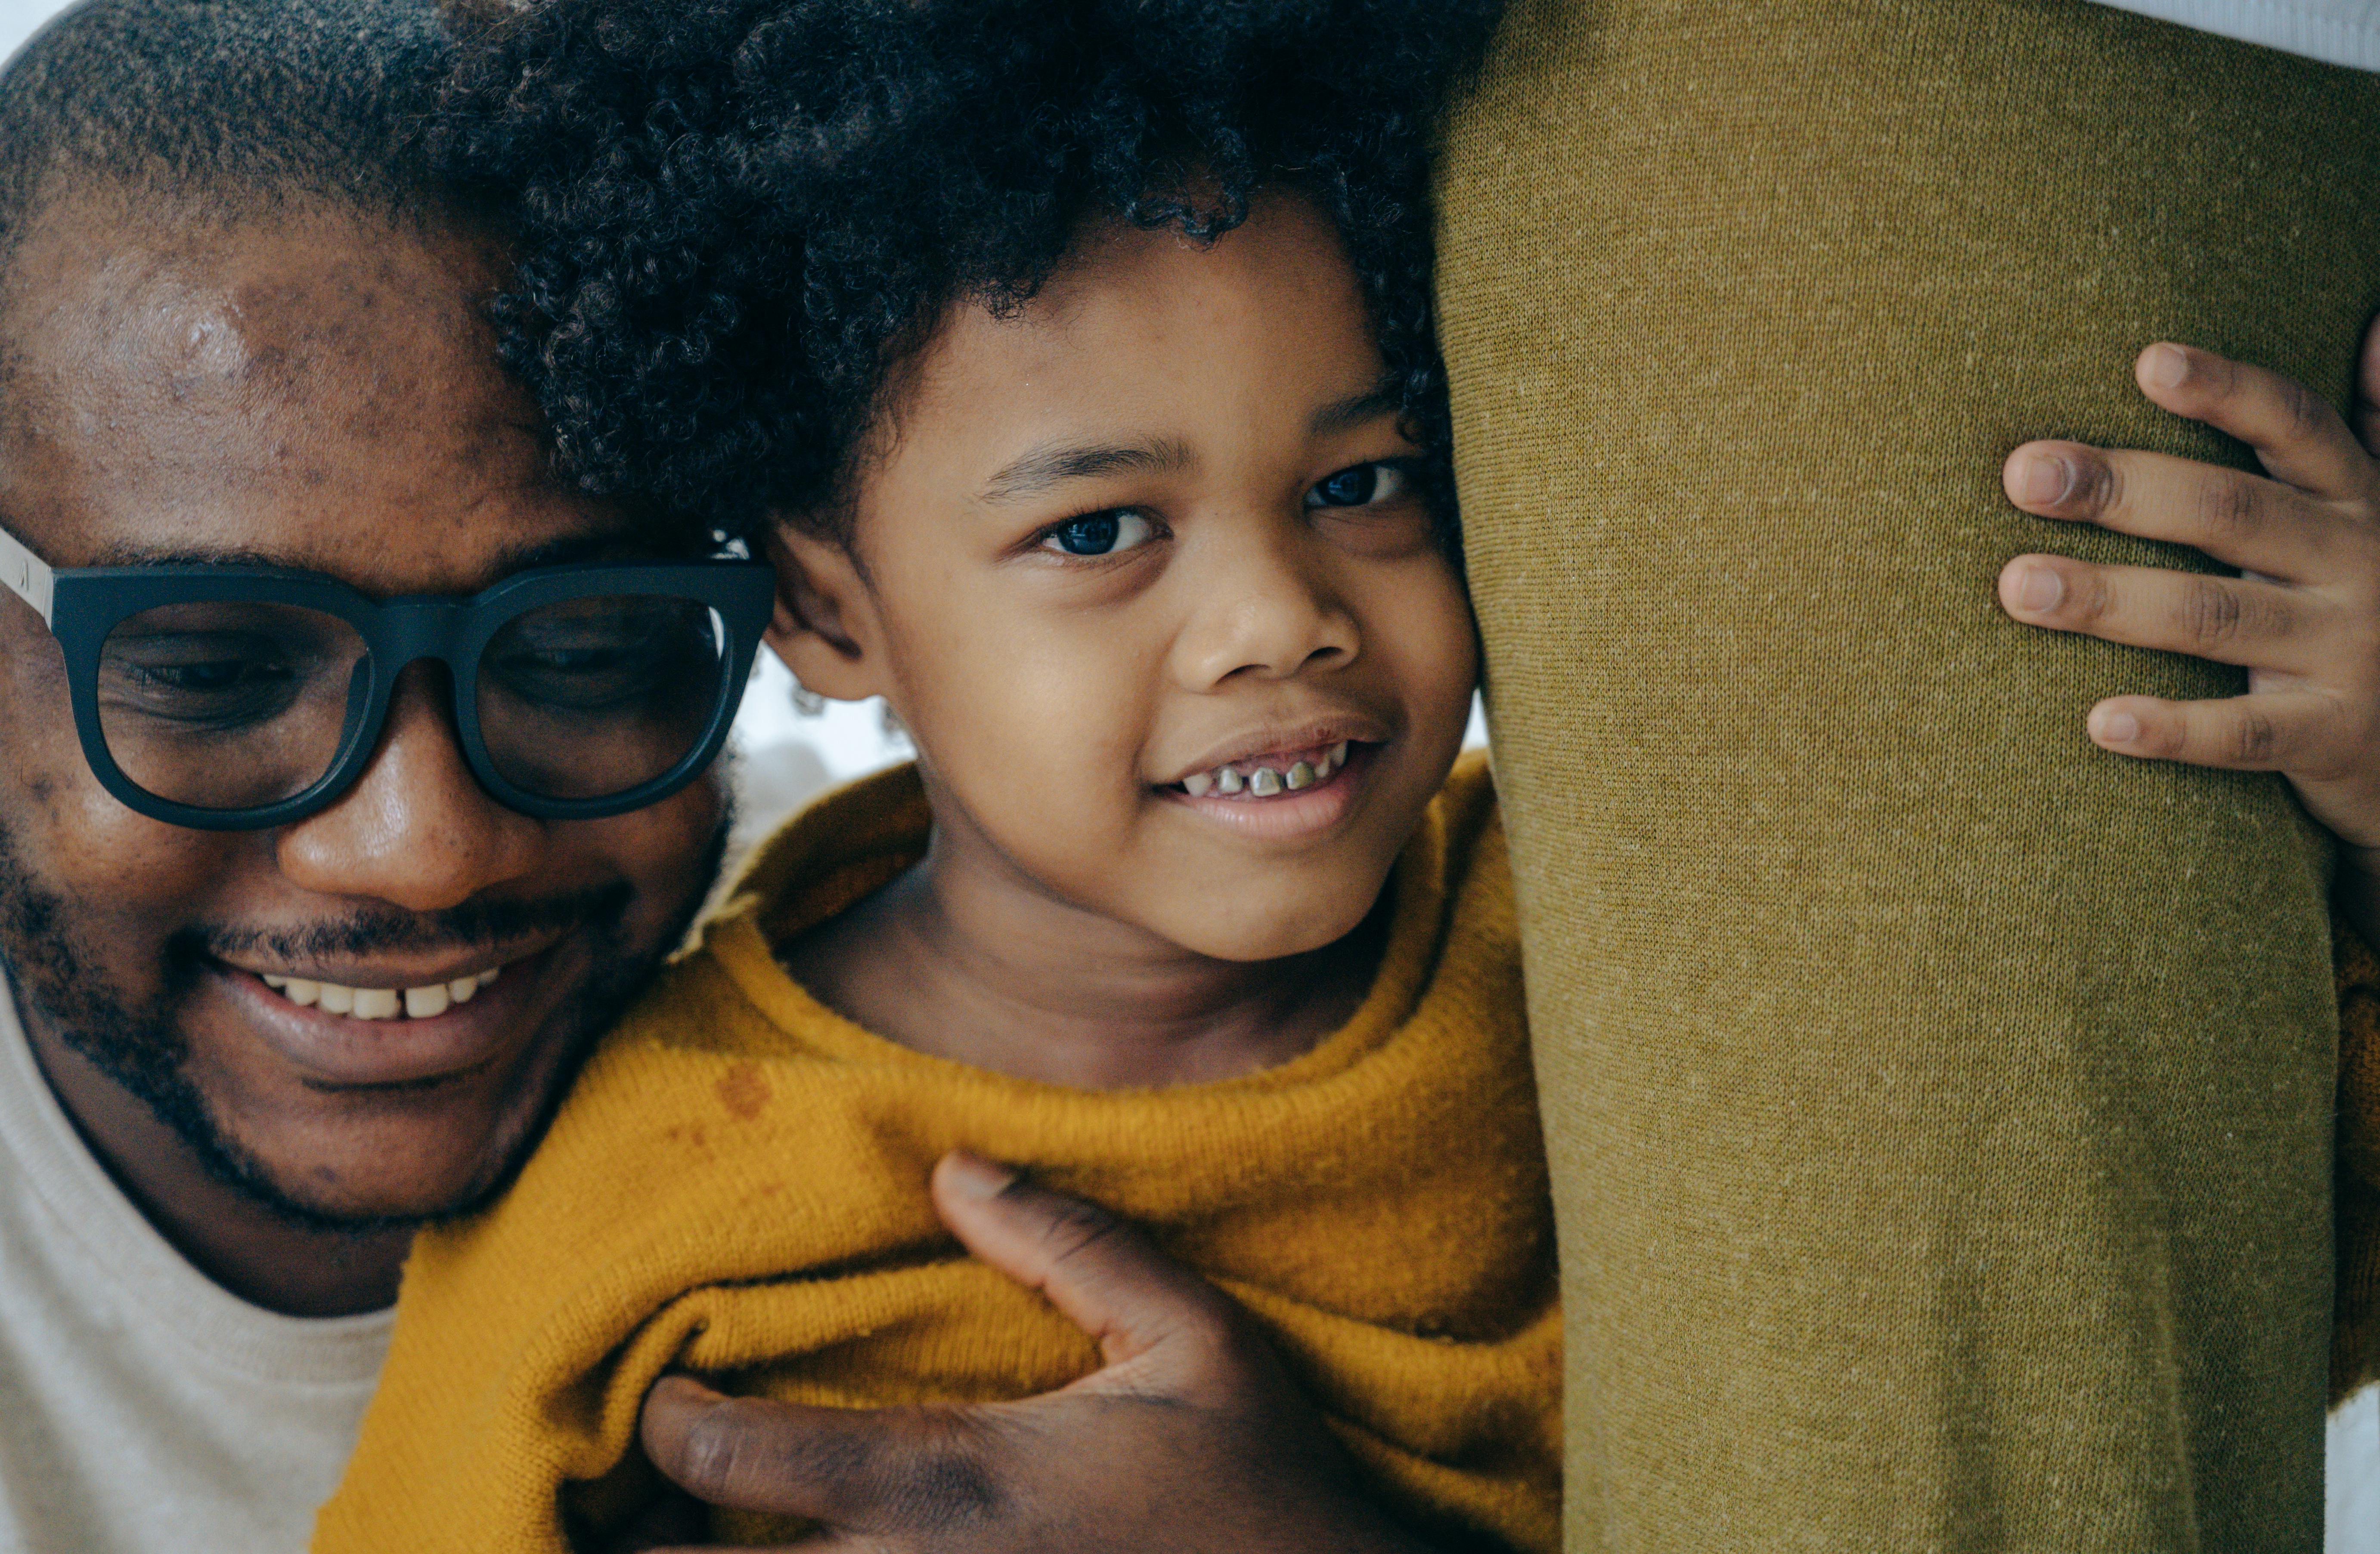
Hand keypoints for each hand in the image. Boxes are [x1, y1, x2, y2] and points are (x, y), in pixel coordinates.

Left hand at [621, 1152, 1434, 1553]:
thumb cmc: (1264, 1493)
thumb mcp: (1194, 1338)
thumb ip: (1072, 1245)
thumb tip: (955, 1168)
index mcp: (946, 1488)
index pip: (727, 1458)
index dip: (662, 1421)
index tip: (657, 1396)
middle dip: (618, 1549)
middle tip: (593, 1517)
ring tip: (669, 1547)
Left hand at [1995, 335, 2379, 936]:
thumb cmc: (2374, 600)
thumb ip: (2376, 426)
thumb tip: (2374, 326)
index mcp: (2356, 500)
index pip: (2292, 425)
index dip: (2226, 391)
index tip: (2147, 361)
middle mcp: (2357, 563)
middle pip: (2229, 512)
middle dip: (2124, 489)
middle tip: (2024, 473)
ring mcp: (2349, 650)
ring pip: (2214, 616)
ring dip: (2111, 600)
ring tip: (2017, 586)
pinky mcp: (2333, 733)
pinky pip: (2244, 733)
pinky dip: (2173, 729)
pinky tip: (2099, 722)